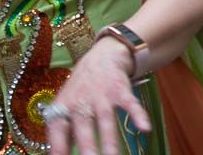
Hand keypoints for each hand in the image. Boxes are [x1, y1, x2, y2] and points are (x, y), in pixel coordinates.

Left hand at [46, 38, 151, 154]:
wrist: (102, 56)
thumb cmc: (81, 90)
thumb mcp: (66, 107)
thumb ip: (64, 133)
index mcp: (63, 108)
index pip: (57, 131)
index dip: (59, 148)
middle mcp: (81, 101)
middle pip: (83, 125)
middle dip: (86, 145)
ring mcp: (102, 95)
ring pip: (106, 118)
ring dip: (110, 139)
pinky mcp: (121, 89)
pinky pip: (130, 103)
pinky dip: (138, 114)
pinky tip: (145, 128)